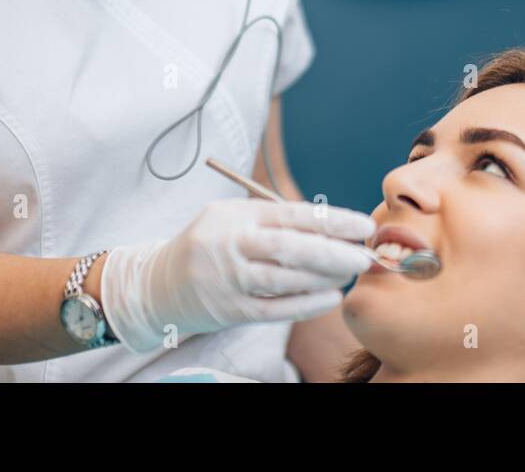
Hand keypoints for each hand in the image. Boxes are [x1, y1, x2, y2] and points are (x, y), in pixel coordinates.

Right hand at [99, 198, 374, 352]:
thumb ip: (276, 221)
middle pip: (289, 246)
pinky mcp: (228, 309)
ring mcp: (228, 278)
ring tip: (350, 273)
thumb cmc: (211, 244)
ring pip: (283, 278)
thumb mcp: (235, 218)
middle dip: (333, 251)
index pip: (292, 214)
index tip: (363, 225)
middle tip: (365, 255)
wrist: (159, 282)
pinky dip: (305, 304)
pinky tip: (329, 298)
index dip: (332, 220)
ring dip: (322, 277)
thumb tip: (332, 226)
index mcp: (238, 215)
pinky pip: (273, 309)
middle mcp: (232, 244)